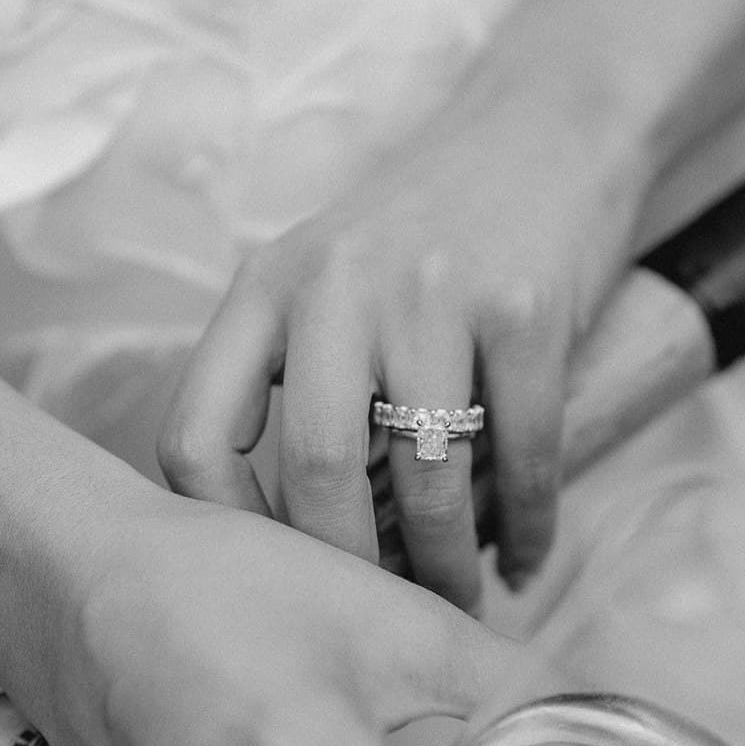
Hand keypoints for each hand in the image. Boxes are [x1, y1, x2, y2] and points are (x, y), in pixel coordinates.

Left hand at [159, 35, 651, 607]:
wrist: (548, 126)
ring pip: (428, 476)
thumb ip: (288, 373)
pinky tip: (529, 559)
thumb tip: (281, 541)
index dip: (221, 530)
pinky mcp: (526, 305)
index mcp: (266, 288)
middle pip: (314, 472)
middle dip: (350, 570)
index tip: (267, 581)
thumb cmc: (427, 230)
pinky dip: (529, 524)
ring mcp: (433, 293)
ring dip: (448, 565)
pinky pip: (524, 451)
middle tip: (374, 619)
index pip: (196, 434)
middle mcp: (336, 286)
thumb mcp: (325, 276)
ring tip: (458, 604)